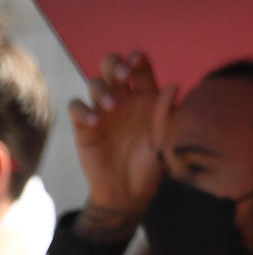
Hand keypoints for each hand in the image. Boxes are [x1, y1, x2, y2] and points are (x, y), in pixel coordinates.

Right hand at [70, 52, 176, 239]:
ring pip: (95, 83)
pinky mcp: (85, 126)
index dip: (138, 61)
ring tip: (112, 105)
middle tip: (124, 75)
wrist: (130, 193)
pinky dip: (83, 109)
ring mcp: (103, 111)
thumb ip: (168, 115)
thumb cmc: (154, 165)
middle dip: (116, 64)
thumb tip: (174, 87)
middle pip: (113, 67)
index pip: (141, 69)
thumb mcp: (165, 141)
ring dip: (102, 88)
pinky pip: (76, 107)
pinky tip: (95, 121)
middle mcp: (124, 100)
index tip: (139, 62)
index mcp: (147, 99)